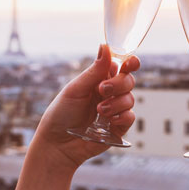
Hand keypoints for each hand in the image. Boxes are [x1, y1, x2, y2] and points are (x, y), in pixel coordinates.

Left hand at [33, 44, 139, 169]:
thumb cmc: (61, 113)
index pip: (120, 67)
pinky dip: (122, 116)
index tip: (131, 63)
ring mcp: (115, 110)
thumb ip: (95, 70)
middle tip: (102, 90)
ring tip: (99, 110)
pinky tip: (109, 120)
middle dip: (118, 84)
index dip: (129, 63)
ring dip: (116, 103)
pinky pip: (130, 117)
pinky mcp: (118, 127)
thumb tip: (105, 46)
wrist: (57, 143)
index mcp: (99, 80)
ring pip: (130, 99)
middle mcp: (110, 94)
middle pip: (128, 81)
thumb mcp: (76, 89)